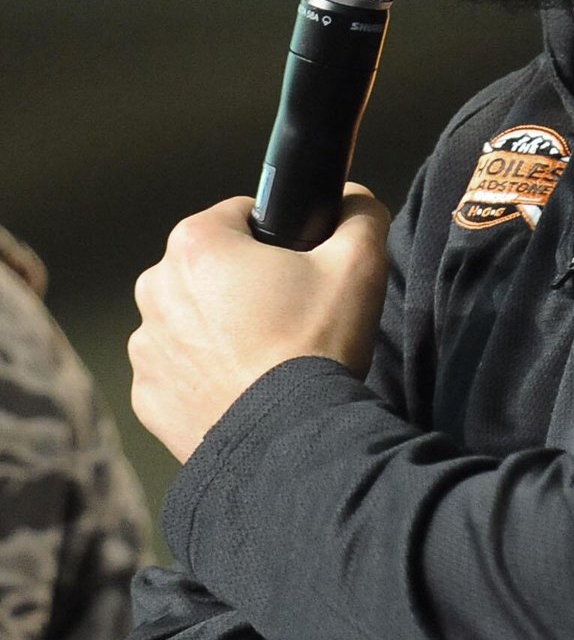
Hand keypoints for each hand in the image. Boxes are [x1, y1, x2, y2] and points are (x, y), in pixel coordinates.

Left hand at [129, 183, 388, 462]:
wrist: (289, 440)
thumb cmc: (317, 343)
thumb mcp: (361, 263)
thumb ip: (359, 212)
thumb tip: (352, 199)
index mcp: (198, 244)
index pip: (242, 213)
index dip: (280, 234)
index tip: (303, 265)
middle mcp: (156, 288)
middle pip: (212, 266)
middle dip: (247, 280)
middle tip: (293, 311)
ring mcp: (146, 347)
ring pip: (192, 317)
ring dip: (223, 326)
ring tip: (272, 353)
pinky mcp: (147, 396)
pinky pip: (181, 368)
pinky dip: (208, 372)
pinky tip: (248, 384)